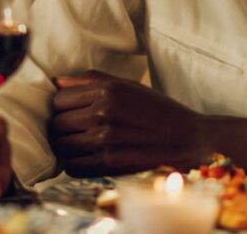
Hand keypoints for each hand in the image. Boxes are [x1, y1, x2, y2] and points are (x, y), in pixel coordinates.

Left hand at [49, 70, 212, 176]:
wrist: (191, 138)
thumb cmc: (159, 110)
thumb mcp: (129, 85)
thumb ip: (92, 80)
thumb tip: (56, 81)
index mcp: (108, 90)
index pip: (59, 99)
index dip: (62, 107)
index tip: (72, 112)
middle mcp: (104, 112)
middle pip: (57, 123)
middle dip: (63, 128)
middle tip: (77, 131)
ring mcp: (106, 139)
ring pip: (61, 146)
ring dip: (67, 147)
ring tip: (83, 145)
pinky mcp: (110, 163)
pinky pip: (72, 166)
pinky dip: (75, 164)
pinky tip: (89, 159)